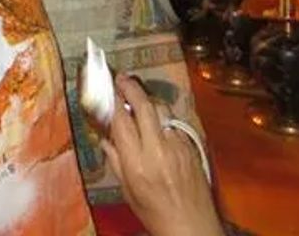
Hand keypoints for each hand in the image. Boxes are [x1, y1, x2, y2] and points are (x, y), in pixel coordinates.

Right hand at [101, 76, 221, 235]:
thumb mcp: (128, 192)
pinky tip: (158, 124)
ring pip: (162, 110)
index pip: (121, 120)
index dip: (111, 100)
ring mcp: (178, 146)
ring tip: (138, 97)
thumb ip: (116, 161)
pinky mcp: (191, 147)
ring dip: (148, 100)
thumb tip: (105, 138)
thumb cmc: (157, 215)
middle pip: (144, 105)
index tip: (104, 88)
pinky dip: (163, 119)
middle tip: (121, 78)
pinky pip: (174, 123)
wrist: (193, 228)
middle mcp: (158, 151)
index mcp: (137, 164)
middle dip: (130, 87)